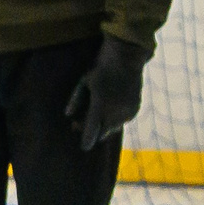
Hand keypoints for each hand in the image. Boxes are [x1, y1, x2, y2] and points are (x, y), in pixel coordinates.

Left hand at [66, 35, 148, 151]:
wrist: (127, 57)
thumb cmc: (101, 68)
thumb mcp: (84, 82)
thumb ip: (76, 100)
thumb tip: (68, 115)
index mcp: (101, 105)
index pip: (93, 130)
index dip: (87, 140)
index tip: (84, 148)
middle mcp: (116, 111)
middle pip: (104, 132)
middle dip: (94, 132)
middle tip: (78, 125)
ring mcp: (128, 109)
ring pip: (114, 127)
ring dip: (105, 125)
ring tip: (95, 115)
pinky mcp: (135, 107)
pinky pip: (124, 120)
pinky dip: (116, 119)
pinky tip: (109, 111)